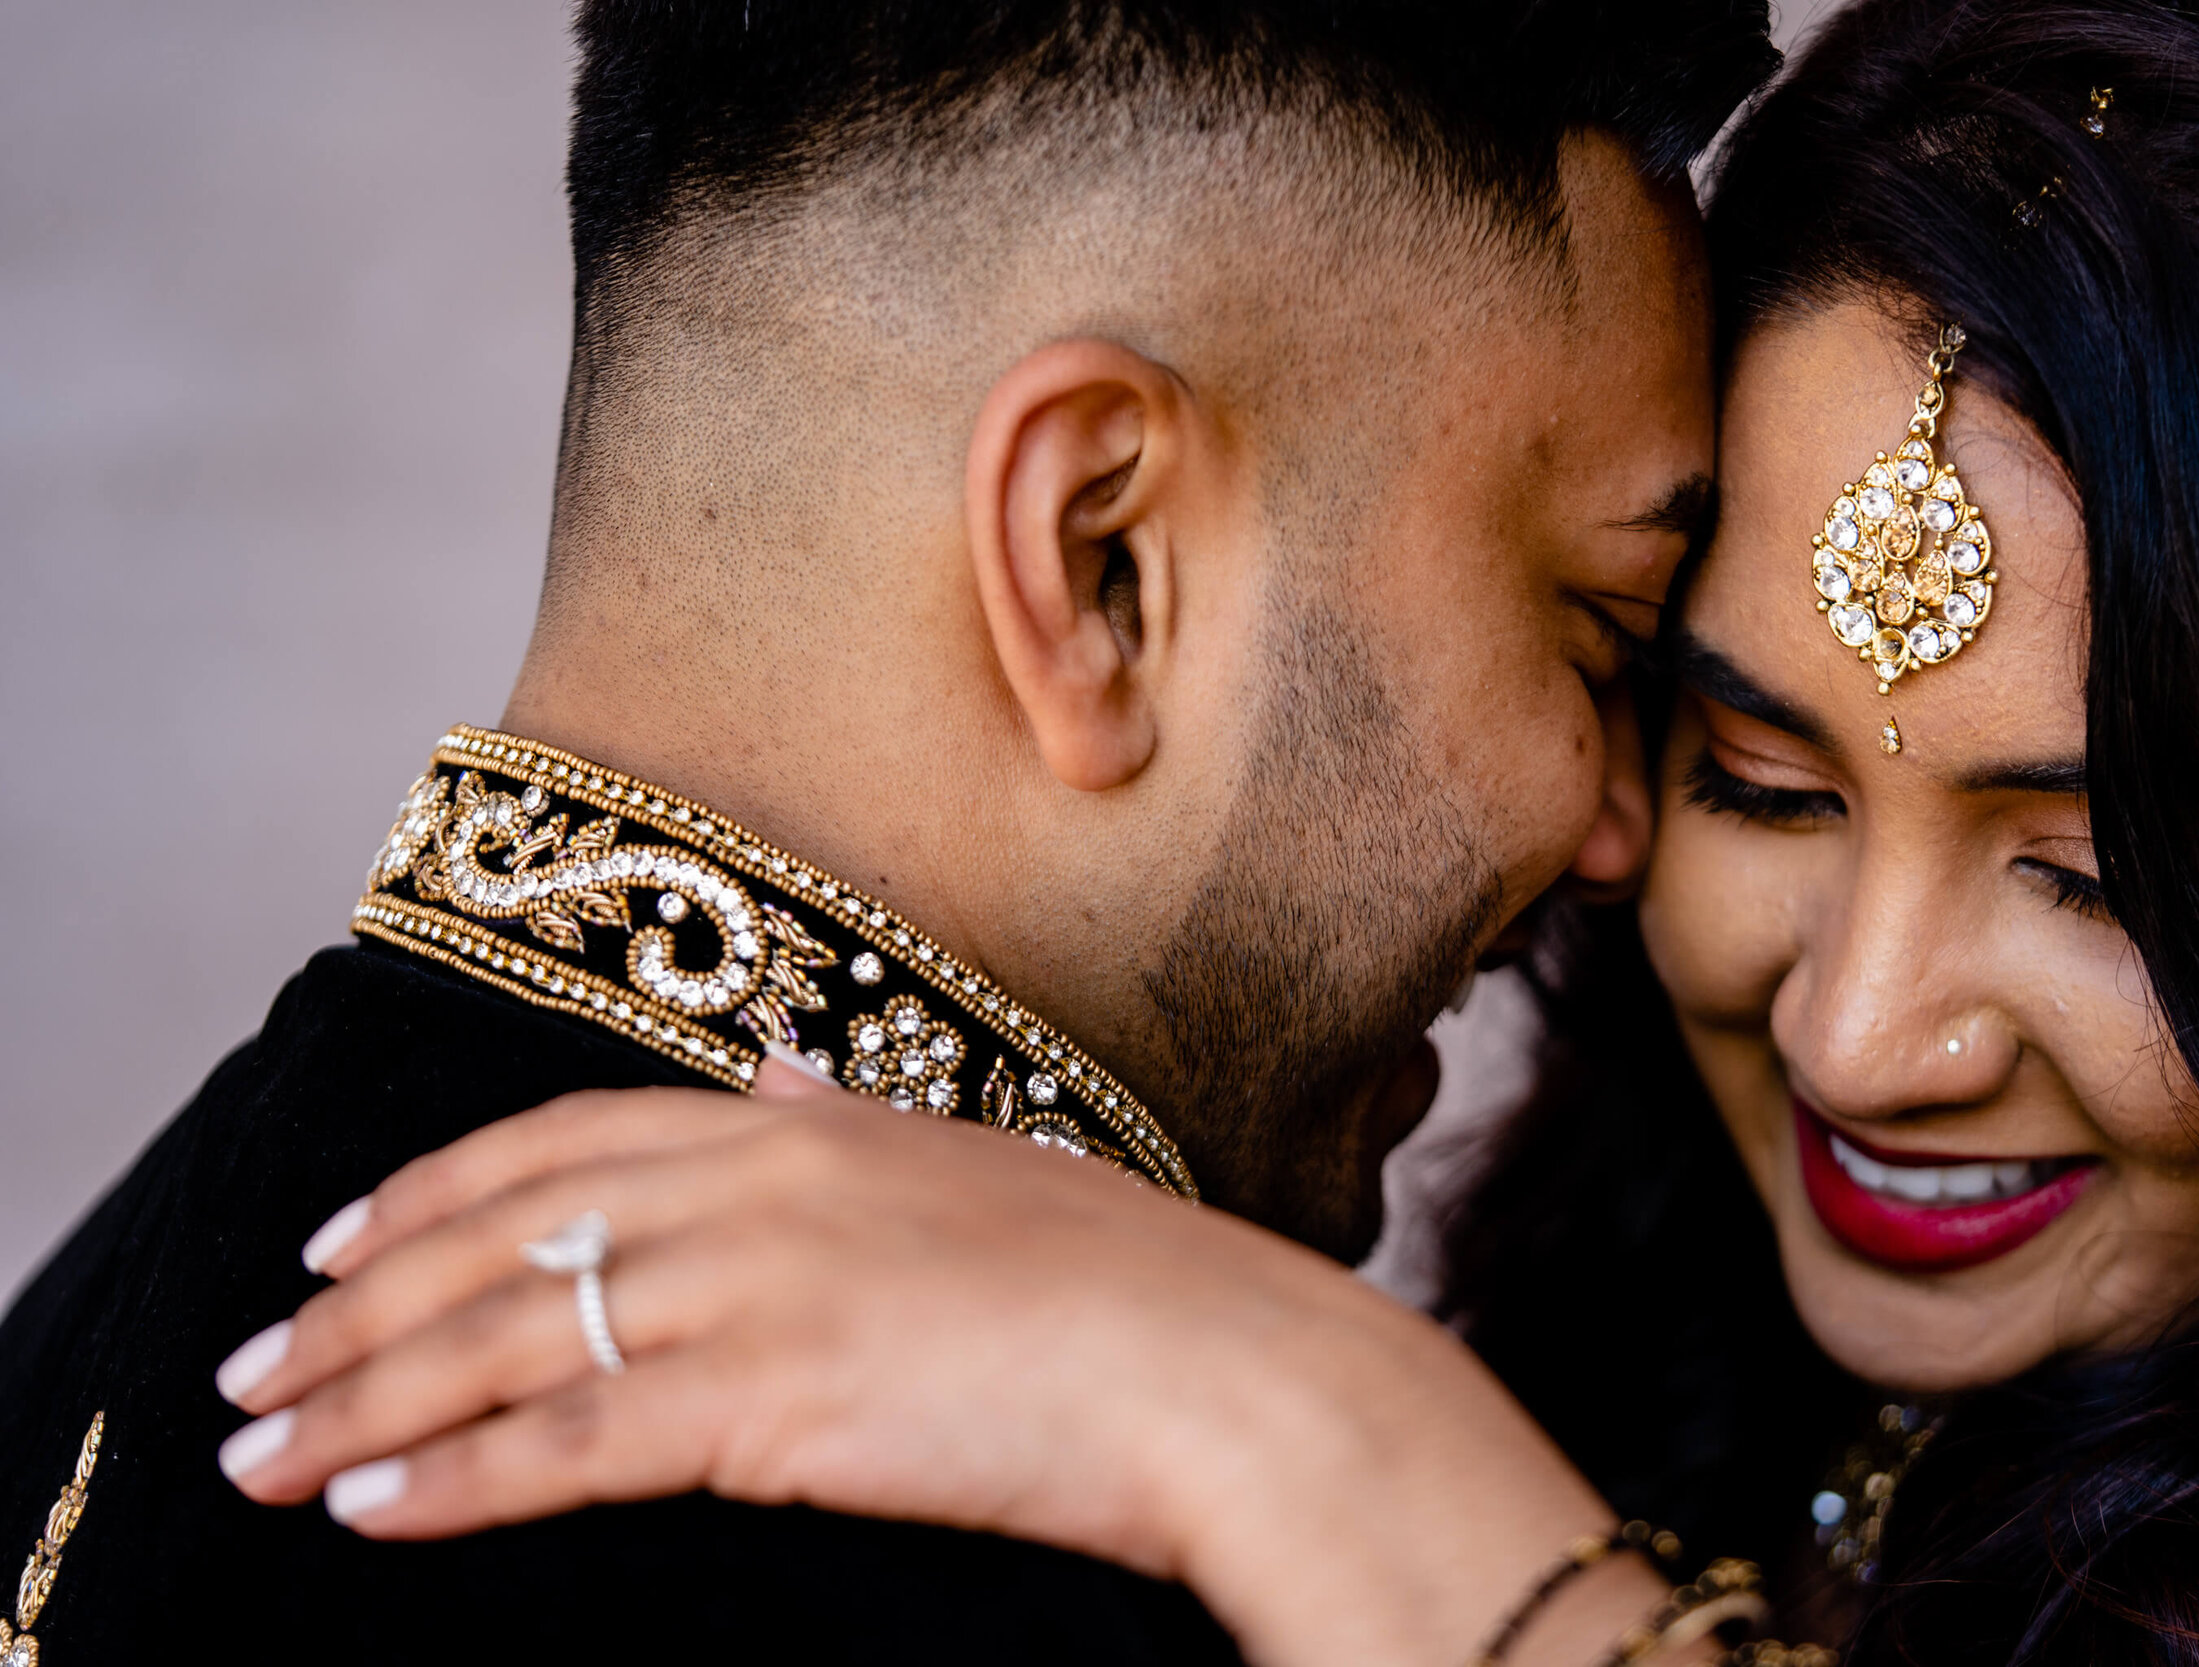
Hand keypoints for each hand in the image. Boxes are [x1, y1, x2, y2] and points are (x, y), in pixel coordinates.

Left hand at [212, 1055, 1671, 1666]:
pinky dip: (452, 1480)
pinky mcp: (772, 1404)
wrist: (1223, 1369)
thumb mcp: (970, 1164)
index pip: (562, 1142)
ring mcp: (761, 1287)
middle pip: (503, 1238)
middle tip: (250, 1366)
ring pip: (508, 1341)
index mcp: (800, 1124)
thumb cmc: (1121, 1286)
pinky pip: (570, 1443)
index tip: (336, 1239)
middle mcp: (759, 1180)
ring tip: (264, 1455)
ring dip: (364, 1402)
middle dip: (356, 1307)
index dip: (430, 1191)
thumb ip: (848, 1123)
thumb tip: (775, 1075)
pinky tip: (369, 1509)